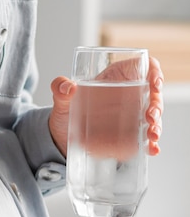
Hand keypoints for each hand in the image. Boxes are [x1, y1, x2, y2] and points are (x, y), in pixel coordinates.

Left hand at [49, 56, 163, 156]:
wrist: (62, 137)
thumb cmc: (66, 111)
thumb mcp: (61, 99)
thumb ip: (60, 88)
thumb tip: (67, 87)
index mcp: (117, 78)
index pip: (144, 67)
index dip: (154, 72)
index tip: (154, 83)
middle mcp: (128, 96)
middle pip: (153, 95)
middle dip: (157, 105)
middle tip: (150, 116)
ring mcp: (131, 116)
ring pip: (152, 117)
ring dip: (156, 126)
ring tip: (151, 135)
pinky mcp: (129, 135)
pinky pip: (145, 138)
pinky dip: (151, 144)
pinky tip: (152, 149)